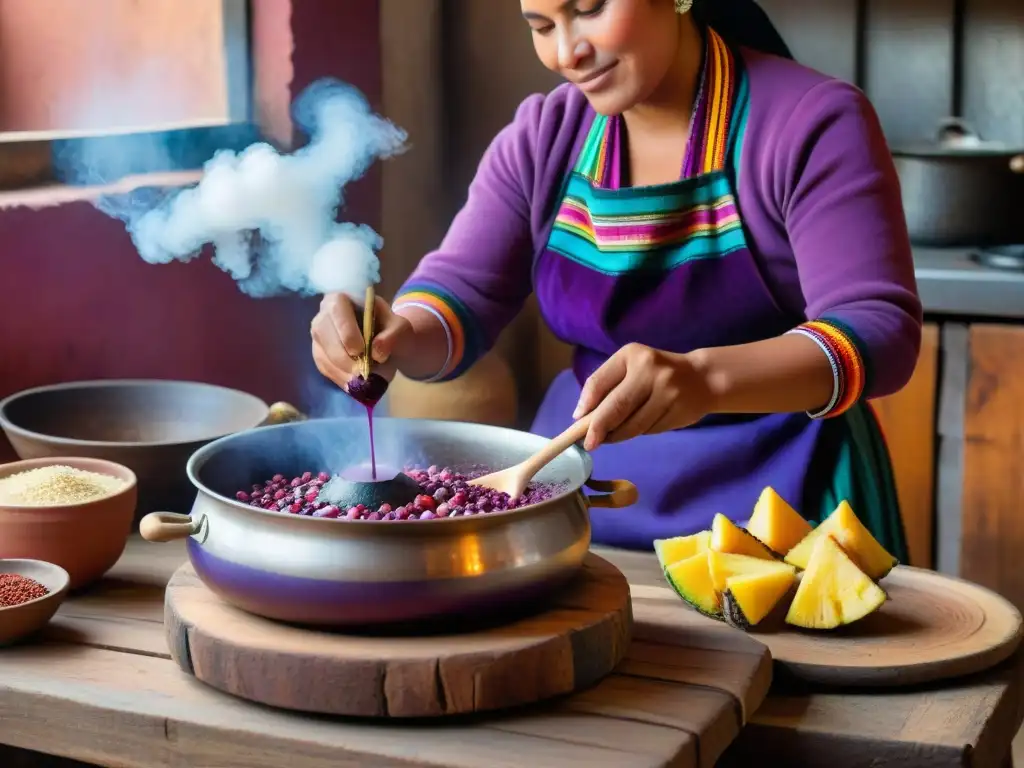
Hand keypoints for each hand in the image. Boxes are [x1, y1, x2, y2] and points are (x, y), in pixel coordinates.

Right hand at [310, 292, 411, 388]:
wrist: (387, 343)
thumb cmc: (391, 329)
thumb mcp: (400, 328)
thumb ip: (393, 335)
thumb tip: (377, 352)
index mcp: (343, 298)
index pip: (337, 308)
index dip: (345, 330)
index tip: (360, 350)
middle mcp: (325, 314)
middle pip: (323, 332)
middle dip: (341, 356)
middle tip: (360, 373)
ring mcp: (319, 335)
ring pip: (321, 352)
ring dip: (340, 371)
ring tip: (361, 383)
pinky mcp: (320, 354)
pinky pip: (324, 367)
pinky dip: (339, 378)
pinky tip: (354, 385)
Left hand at [572, 343, 714, 450]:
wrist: (702, 378)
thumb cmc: (655, 372)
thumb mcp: (630, 367)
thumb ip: (606, 386)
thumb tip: (581, 416)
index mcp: (632, 355)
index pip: (600, 382)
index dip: (586, 405)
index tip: (577, 421)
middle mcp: (651, 371)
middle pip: (617, 407)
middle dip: (599, 428)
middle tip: (590, 443)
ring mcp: (668, 392)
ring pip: (633, 424)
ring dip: (617, 435)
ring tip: (611, 436)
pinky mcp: (678, 412)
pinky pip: (649, 430)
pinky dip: (638, 433)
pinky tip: (639, 427)